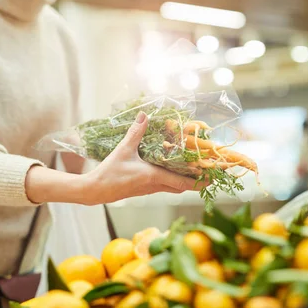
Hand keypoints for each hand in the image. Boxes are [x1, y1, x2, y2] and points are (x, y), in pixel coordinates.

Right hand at [80, 111, 203, 204]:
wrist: (95, 191)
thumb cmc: (109, 172)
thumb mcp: (123, 150)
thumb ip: (135, 132)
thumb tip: (144, 115)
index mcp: (153, 176)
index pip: (182, 182)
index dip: (199, 181)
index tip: (212, 179)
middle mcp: (154, 186)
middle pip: (181, 187)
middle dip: (196, 182)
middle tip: (209, 173)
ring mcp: (149, 190)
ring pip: (173, 187)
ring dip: (184, 181)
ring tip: (194, 171)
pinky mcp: (143, 190)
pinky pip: (163, 186)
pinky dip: (172, 180)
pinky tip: (172, 171)